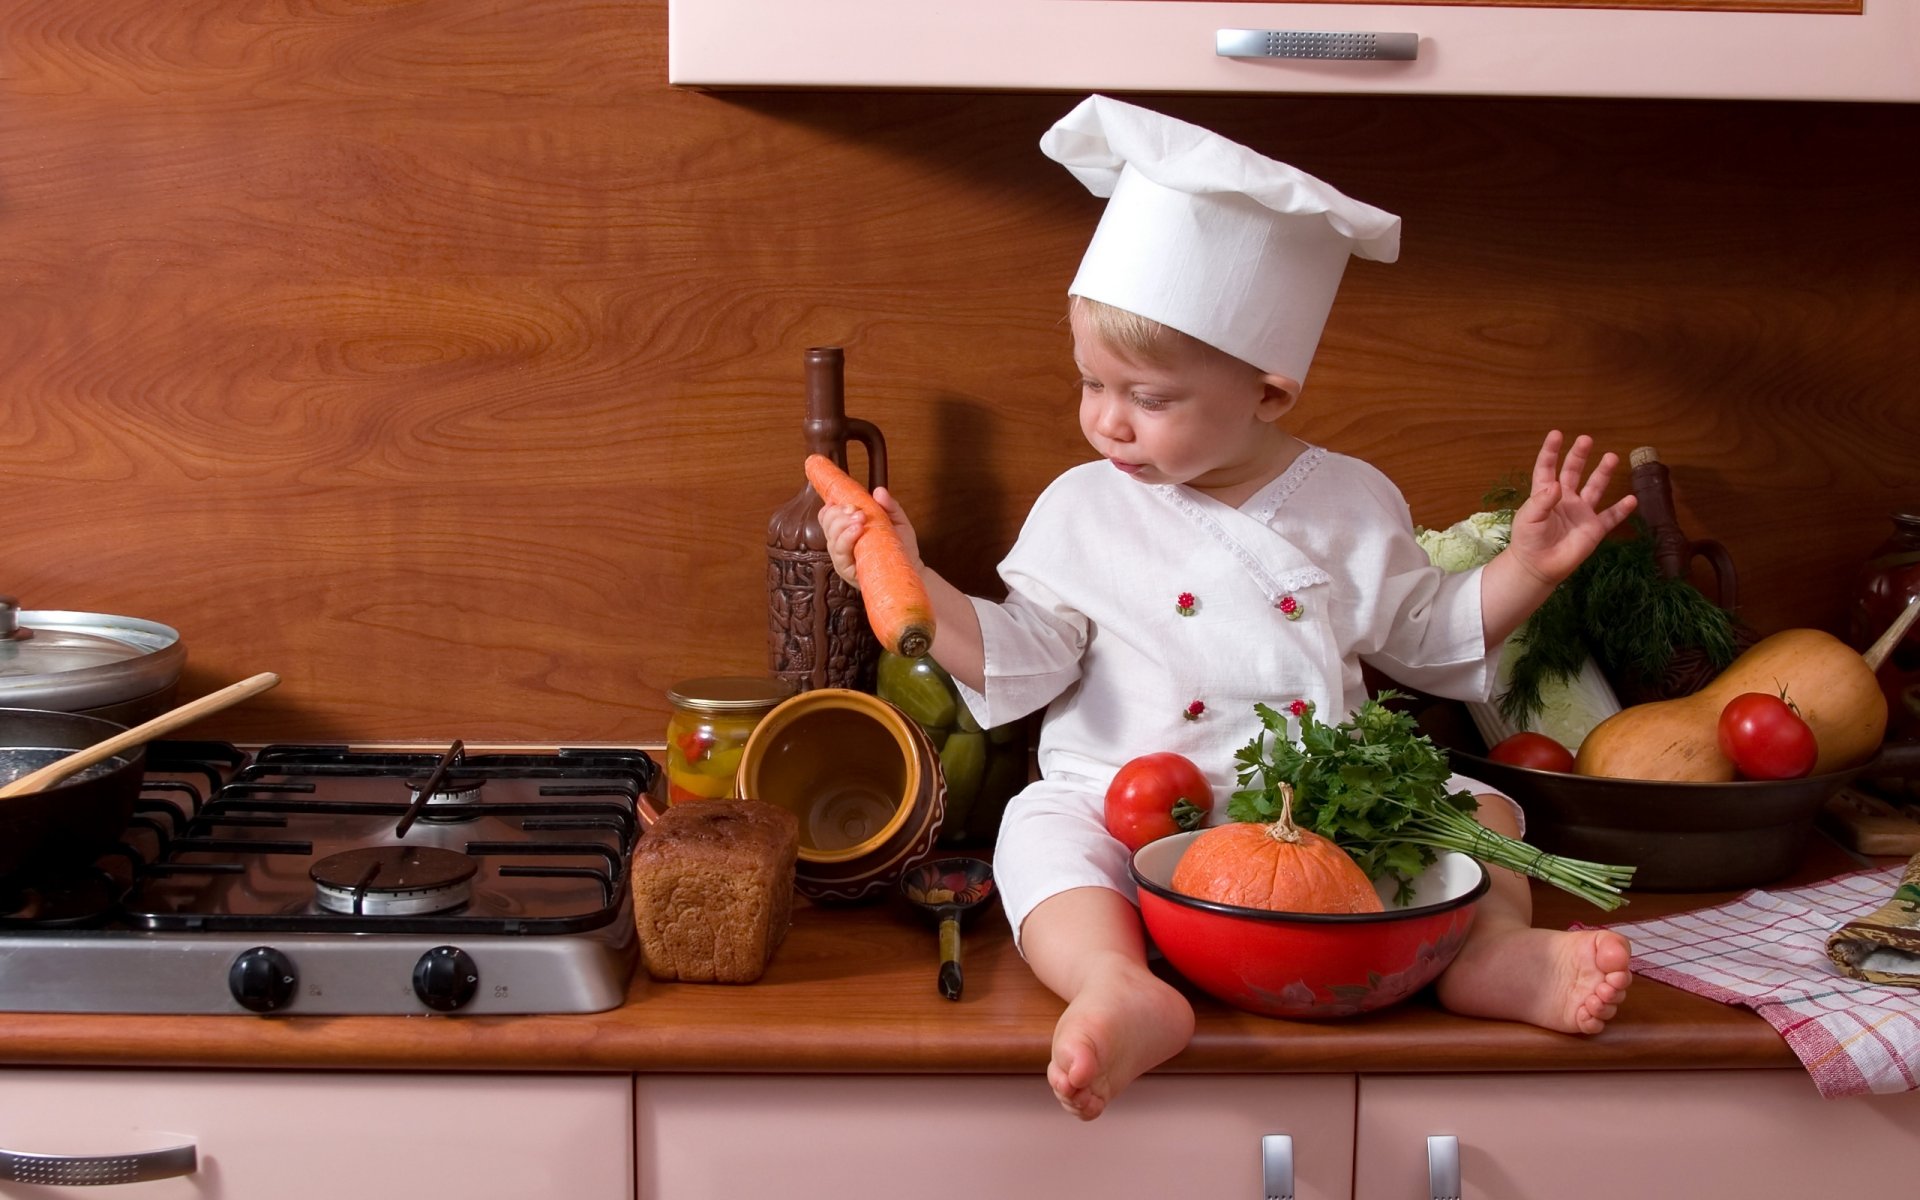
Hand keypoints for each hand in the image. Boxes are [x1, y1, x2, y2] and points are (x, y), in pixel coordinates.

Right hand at [819, 486, 923, 588]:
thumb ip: (889, 505)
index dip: (833, 507)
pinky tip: (856, 531)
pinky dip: (846, 539)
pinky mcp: (848, 571)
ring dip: (843, 524)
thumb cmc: (900, 545)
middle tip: (858, 510)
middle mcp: (841, 544)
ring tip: (860, 518)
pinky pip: (840, 555)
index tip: (848, 503)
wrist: (912, 567)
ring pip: (831, 538)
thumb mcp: (896, 520)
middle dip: (840, 513)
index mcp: (847, 530)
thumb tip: (879, 491)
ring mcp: (843, 559)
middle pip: (828, 524)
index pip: (828, 517)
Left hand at [1505, 431, 1637, 586]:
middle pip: (1573, 472)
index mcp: (1545, 493)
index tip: (1556, 434)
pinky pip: (1611, 517)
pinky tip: (1631, 499)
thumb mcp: (1529, 518)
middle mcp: (1565, 499)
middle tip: (1586, 439)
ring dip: (1603, 473)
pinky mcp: (1594, 529)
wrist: (1538, 567)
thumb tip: (1558, 485)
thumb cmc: (1529, 540)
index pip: (1547, 468)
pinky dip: (1621, 510)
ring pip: (1595, 488)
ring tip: (1611, 457)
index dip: (1551, 451)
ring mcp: (1581, 513)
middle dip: (1579, 455)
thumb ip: (1542, 501)